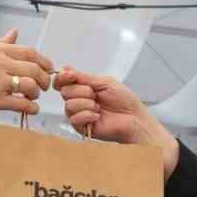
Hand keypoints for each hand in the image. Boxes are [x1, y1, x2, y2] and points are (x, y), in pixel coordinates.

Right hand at [0, 29, 52, 118]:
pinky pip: (20, 104)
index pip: (30, 52)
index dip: (44, 61)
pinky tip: (31, 109)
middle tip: (43, 85)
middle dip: (44, 79)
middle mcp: (0, 64)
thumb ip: (0, 42)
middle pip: (34, 69)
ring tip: (33, 96)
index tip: (48, 68)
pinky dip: (31, 107)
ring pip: (30, 86)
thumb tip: (15, 33)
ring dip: (36, 93)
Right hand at [55, 67, 179, 175]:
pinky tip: (98, 116)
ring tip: (99, 107)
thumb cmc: (125, 101)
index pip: (62, 81)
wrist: (134, 118)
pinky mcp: (82, 128)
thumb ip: (83, 77)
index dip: (63, 77)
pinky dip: (87, 115)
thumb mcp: (104, 82)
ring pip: (69, 105)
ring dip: (86, 104)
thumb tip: (66, 69)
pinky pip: (74, 119)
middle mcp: (79, 100)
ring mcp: (80, 114)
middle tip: (96, 96)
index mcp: (83, 88)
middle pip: (65, 92)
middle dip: (82, 91)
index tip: (71, 75)